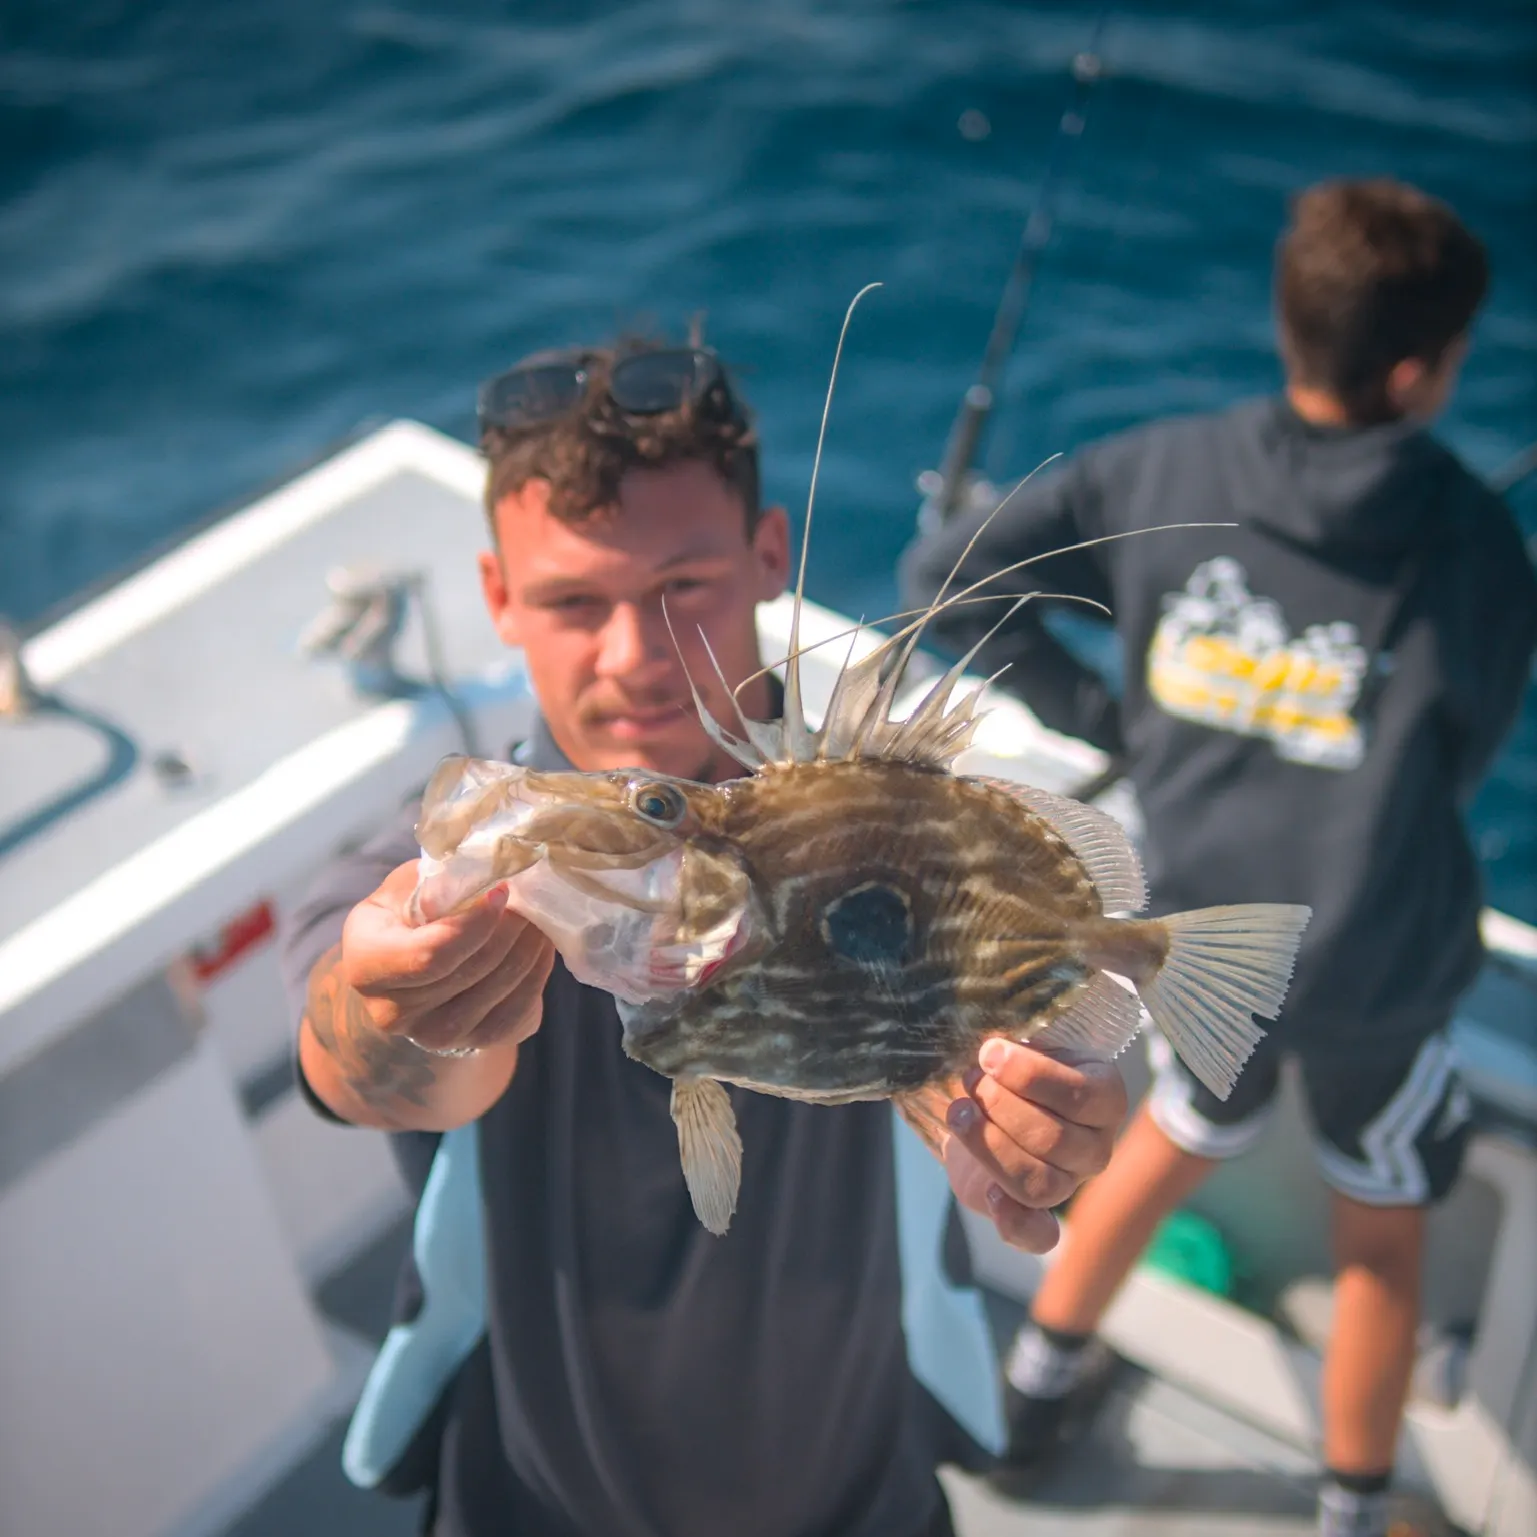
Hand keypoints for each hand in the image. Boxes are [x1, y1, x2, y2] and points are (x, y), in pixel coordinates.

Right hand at [339, 861, 555, 1055]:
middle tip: (530, 899)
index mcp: (366, 964)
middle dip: (508, 931)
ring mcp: (432, 1036)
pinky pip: (517, 1015)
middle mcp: (391, 1011)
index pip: (429, 955)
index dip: (474, 924)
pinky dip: (536, 977)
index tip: (502, 891)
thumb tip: (489, 868)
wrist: (412, 971)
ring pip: (498, 994)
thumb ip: (438, 882)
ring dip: (528, 952)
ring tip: (539, 919)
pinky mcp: (473, 1044)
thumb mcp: (408, 887)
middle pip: (469, 972)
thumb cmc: (410, 914)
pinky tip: (540, 948)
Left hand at [943, 1040, 1126, 1252]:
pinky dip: (1014, 1222)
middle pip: (1054, 1139)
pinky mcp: (1037, 1213)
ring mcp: (1070, 1182)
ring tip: (959, 1112)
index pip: (1080, 1095)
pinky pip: (1039, 1235)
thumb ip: (1017, 1049)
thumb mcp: (1021, 1047)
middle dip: (1000, 1106)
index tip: (988, 1054)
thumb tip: (993, 1052)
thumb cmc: (1010, 1066)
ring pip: (1039, 1181)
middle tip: (969, 1080)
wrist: (985, 1100)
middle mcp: (1097, 1145)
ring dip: (989, 1145)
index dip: (1028, 1076)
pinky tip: (989, 1194)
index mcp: (1104, 1096)